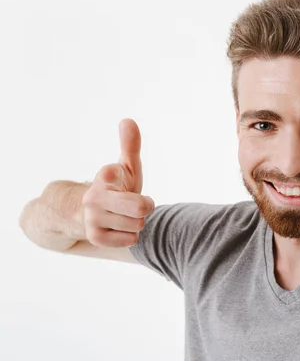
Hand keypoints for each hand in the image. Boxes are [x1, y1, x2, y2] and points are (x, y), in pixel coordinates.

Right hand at [81, 118, 154, 247]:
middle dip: (146, 206)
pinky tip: (120, 228)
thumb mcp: (126, 167)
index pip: (111, 174)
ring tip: (126, 215)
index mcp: (104, 177)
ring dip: (137, 221)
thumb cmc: (118, 187)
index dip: (116, 175)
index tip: (113, 174)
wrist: (93, 213)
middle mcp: (94, 197)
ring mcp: (92, 218)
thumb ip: (130, 146)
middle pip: (140, 208)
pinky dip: (130, 235)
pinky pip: (131, 239)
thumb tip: (128, 121)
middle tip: (140, 202)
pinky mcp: (95, 238)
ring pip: (138, 224)